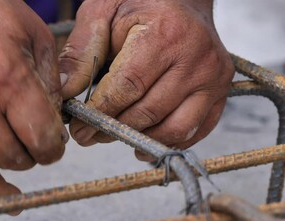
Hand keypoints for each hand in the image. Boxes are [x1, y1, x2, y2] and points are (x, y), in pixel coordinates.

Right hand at [0, 0, 67, 206]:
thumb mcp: (35, 36)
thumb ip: (52, 81)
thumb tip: (59, 117)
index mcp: (10, 81)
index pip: (41, 138)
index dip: (54, 149)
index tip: (55, 147)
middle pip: (12, 157)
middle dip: (31, 160)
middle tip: (34, 152)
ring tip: (10, 193)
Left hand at [59, 0, 233, 159]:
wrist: (183, 0)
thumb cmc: (139, 3)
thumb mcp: (102, 12)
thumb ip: (81, 51)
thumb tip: (65, 92)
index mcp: (165, 33)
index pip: (128, 86)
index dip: (100, 112)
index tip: (78, 126)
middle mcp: (197, 58)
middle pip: (148, 111)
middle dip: (113, 129)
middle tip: (88, 134)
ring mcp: (213, 78)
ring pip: (173, 128)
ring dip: (138, 139)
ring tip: (112, 136)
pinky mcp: (220, 93)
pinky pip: (194, 131)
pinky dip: (166, 142)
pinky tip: (143, 142)